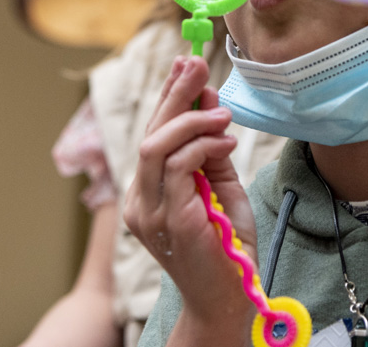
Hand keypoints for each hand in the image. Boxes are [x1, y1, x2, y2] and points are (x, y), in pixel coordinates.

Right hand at [123, 55, 255, 338]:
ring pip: (156, 145)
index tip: (185, 65)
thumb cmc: (226, 249)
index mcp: (147, 193)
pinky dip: (202, 146)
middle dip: (174, 94)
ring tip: (222, 112)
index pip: (153, 134)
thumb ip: (211, 150)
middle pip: (150, 133)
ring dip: (192, 120)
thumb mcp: (221, 189)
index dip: (167, 97)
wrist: (228, 302)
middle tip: (196, 64)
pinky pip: (178, 167)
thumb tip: (211, 102)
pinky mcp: (169, 220)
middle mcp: (139, 201)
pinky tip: (226, 141)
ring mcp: (148, 212)